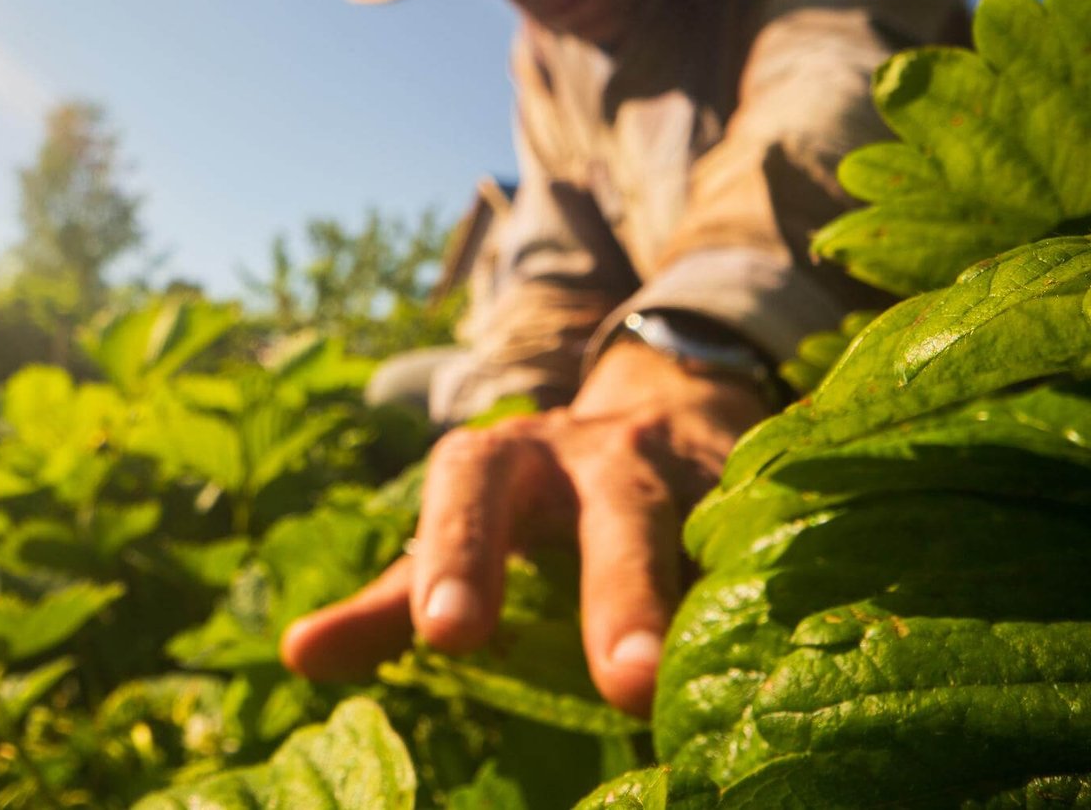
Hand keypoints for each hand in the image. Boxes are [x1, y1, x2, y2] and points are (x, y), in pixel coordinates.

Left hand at [279, 339, 771, 716]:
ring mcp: (688, 471)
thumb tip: (299, 658)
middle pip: (614, 512)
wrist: (648, 415)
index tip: (447, 632)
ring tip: (729, 686)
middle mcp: (598, 456)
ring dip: (723, 603)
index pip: (469, 493)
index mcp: (501, 460)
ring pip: (713, 527)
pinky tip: (803, 648)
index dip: (459, 553)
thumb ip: (392, 597)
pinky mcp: (757, 492)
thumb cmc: (528, 499)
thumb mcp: (458, 531)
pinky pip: (779, 539)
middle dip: (621, 589)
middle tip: (625, 680)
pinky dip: (790, 590)